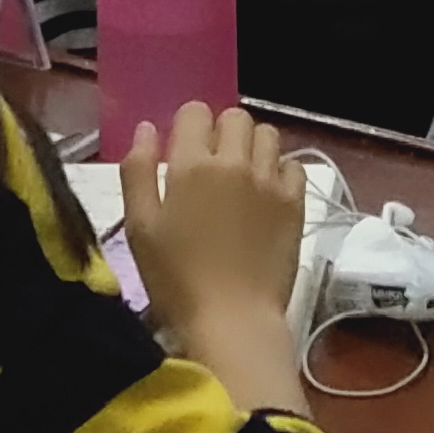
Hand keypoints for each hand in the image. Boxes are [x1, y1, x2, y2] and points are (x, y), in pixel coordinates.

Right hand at [120, 103, 307, 358]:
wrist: (231, 321)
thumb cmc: (176, 280)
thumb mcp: (140, 228)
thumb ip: (138, 171)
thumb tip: (147, 128)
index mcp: (192, 164)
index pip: (195, 111)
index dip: (187, 127)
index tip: (183, 154)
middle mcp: (235, 161)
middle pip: (235, 117)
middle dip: (221, 132)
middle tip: (212, 168)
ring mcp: (270, 180)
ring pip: (267, 134)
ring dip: (252, 146)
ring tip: (241, 177)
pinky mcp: (295, 202)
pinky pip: (293, 164)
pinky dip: (280, 170)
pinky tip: (266, 195)